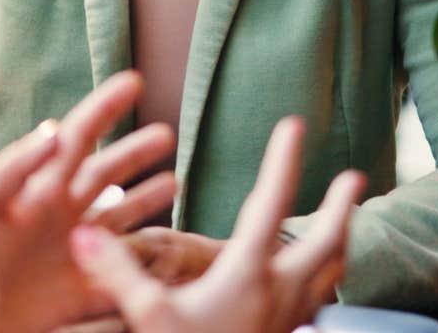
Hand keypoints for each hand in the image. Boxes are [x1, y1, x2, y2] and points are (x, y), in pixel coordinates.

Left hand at [0, 71, 177, 332]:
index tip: (132, 80)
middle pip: (104, 173)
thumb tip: (56, 128)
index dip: (103, 108)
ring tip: (173, 181)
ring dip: (145, 198)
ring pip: (118, 216)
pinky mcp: (80, 289)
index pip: (76, 137)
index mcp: (38, 187)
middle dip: (134, 153)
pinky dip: (142, 260)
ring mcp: (72, 250)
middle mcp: (58, 213)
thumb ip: (16, 166)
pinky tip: (165, 252)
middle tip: (166, 133)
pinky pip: (120, 270)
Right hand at [67, 117, 365, 332]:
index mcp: (250, 274)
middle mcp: (281, 293)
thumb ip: (119, 274)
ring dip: (340, 244)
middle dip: (341, 207)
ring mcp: (291, 322)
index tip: (295, 125)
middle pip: (327, 242)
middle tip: (353, 176)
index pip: (271, 205)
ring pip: (331, 275)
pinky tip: (314, 292)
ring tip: (347, 226)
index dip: (282, 161)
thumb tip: (84, 234)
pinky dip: (323, 287)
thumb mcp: (151, 319)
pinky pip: (317, 308)